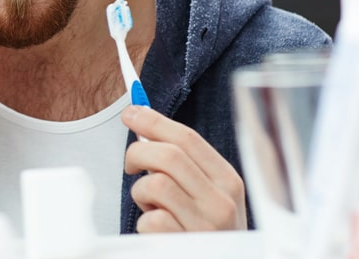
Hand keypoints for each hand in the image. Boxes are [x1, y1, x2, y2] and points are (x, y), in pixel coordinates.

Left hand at [122, 105, 246, 231]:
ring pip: (156, 184)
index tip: (131, 113)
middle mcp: (222, 202)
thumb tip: (143, 122)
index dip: (154, 121)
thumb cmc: (203, 229)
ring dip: (141, 192)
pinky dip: (144, 222)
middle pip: (168, 155)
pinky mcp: (186, 246)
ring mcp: (206, 226)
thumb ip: (182, 164)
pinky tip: (156, 229)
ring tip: (150, 205)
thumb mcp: (205, 194)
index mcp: (228, 181)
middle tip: (130, 164)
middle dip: (138, 152)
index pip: (188, 138)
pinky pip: (151, 220)